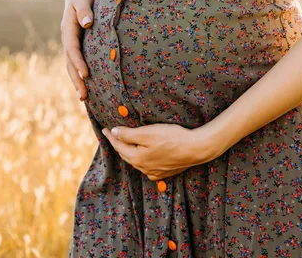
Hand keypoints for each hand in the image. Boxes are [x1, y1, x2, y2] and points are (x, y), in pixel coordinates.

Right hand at [61, 0, 96, 100]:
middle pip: (70, 62)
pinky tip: (88, 87)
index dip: (78, 61)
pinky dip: (81, 74)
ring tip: (84, 98)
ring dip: (77, 81)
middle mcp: (68, 37)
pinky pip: (78, 62)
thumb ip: (84, 8)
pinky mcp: (80, 45)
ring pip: (72, 65)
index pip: (72, 48)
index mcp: (68, 27)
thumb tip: (87, 23)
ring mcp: (73, 42)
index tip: (86, 74)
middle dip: (76, 79)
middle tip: (83, 96)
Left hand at [101, 122, 222, 180]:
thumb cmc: (172, 138)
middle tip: (114, 135)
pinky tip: (145, 157)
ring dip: (130, 152)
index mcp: (137, 158)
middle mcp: (144, 168)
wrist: (196, 148)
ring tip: (127, 144)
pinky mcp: (165, 172)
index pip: (119, 145)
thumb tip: (114, 132)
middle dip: (119, 144)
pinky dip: (143, 160)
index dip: (111, 136)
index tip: (105, 129)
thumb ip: (128, 134)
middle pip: (126, 154)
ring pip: (137, 161)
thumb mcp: (147, 133)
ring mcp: (155, 172)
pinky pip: (149, 167)